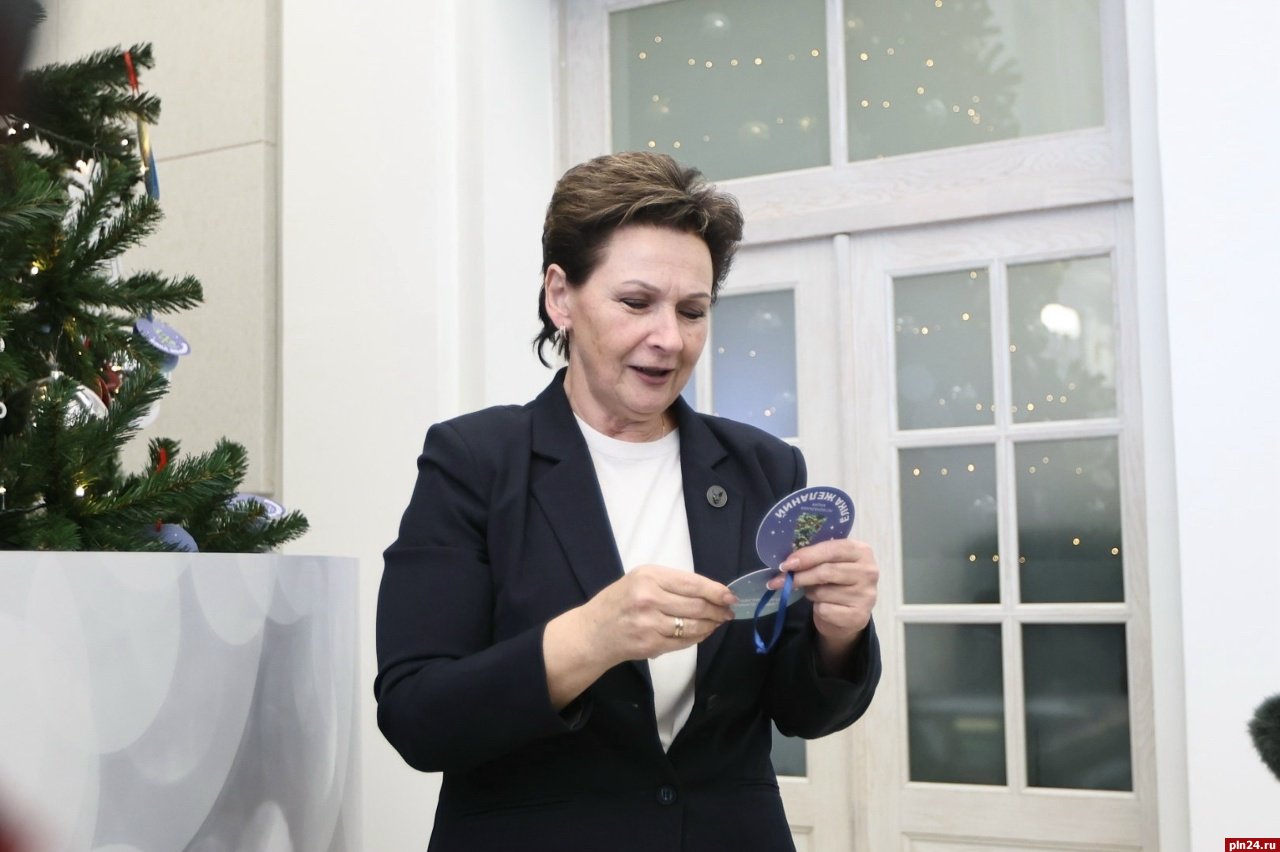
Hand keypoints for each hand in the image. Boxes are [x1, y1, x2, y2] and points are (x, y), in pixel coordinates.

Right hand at [544, 565, 735, 708]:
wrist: (593, 632)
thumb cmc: (619, 601)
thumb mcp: (640, 579)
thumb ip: (671, 582)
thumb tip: (710, 591)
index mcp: (648, 577)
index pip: (692, 584)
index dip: (716, 591)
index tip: (730, 596)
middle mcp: (649, 599)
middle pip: (697, 606)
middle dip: (718, 610)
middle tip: (728, 612)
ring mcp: (650, 624)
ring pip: (693, 626)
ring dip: (711, 625)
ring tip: (717, 622)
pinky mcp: (652, 645)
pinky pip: (684, 642)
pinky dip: (698, 637)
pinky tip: (702, 632)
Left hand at [767, 537, 878, 663]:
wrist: (848, 614)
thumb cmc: (836, 582)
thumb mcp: (830, 563)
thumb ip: (815, 558)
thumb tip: (787, 564)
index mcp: (862, 551)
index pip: (832, 549)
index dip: (807, 556)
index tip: (786, 564)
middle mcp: (869, 572)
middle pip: (826, 572)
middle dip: (799, 576)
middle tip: (779, 580)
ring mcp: (866, 595)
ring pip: (822, 592)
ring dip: (810, 593)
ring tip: (814, 593)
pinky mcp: (858, 616)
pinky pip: (824, 609)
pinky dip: (817, 608)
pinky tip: (824, 607)